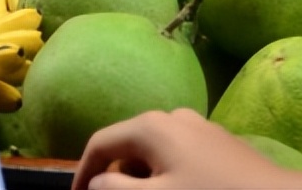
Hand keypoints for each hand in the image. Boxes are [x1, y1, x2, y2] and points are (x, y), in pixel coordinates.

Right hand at [71, 109, 293, 189]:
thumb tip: (96, 183)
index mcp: (150, 127)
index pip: (101, 144)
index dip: (83, 173)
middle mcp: (171, 118)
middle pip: (128, 148)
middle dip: (117, 179)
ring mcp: (198, 128)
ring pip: (155, 154)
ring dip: (144, 180)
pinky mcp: (218, 143)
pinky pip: (179, 157)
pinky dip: (168, 177)